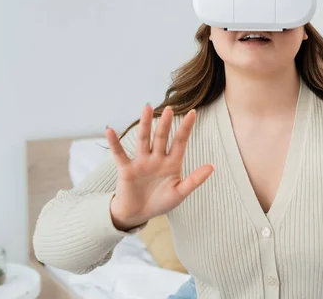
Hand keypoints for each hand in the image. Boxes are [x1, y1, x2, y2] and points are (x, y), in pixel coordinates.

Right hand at [106, 105, 213, 230]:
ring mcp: (141, 162)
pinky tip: (110, 130)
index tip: (193, 112)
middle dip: (166, 124)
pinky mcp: (126, 169)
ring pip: (144, 139)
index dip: (186, 128)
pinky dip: (114, 142)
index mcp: (172, 163)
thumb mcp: (180, 192)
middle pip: (162, 137)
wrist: (138, 214)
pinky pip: (119, 153)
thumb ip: (195, 180)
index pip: (180, 141)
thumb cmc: (161, 202)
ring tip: (147, 108)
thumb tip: (212, 166)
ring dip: (145, 125)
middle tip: (170, 108)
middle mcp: (156, 158)